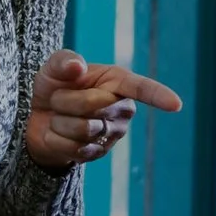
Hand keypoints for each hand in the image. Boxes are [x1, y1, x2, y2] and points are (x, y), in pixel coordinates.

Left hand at [24, 50, 183, 170]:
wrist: (39, 117)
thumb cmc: (55, 86)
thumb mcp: (54, 67)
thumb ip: (63, 61)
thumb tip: (77, 67)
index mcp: (118, 81)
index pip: (141, 88)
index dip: (158, 95)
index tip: (176, 104)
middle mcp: (122, 109)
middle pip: (92, 105)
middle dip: (65, 100)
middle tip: (58, 98)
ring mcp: (112, 134)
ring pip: (81, 128)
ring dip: (59, 120)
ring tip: (59, 116)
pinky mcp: (98, 154)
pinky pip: (72, 148)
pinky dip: (55, 139)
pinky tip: (59, 134)